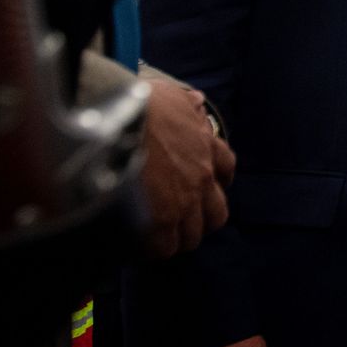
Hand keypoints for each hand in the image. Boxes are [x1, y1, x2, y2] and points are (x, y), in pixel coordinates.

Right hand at [140, 79, 235, 257]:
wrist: (120, 120)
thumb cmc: (142, 103)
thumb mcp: (173, 96)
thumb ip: (185, 105)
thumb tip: (195, 101)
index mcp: (208, 147)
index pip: (227, 168)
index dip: (216, 180)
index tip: (203, 184)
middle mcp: (203, 178)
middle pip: (217, 214)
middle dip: (200, 219)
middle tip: (179, 219)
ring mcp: (184, 201)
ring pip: (192, 236)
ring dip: (177, 238)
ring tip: (156, 238)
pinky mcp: (161, 219)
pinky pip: (164, 247)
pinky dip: (153, 250)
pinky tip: (138, 246)